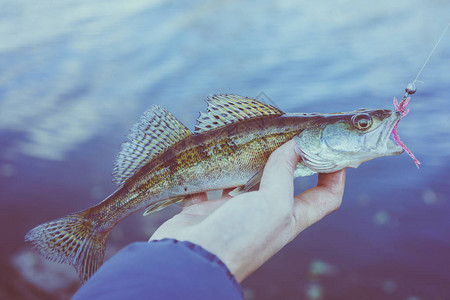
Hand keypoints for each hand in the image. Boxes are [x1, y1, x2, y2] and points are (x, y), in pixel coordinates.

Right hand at [149, 140, 345, 281]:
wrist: (191, 259)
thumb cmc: (240, 237)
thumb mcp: (273, 205)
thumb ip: (283, 174)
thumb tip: (294, 146)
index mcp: (289, 218)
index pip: (325, 198)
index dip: (335, 176)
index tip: (333, 150)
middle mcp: (265, 214)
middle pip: (284, 183)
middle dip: (289, 158)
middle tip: (287, 133)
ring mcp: (234, 211)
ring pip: (246, 180)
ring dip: (248, 161)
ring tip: (249, 137)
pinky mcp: (206, 209)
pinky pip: (209, 186)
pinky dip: (209, 172)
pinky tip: (210, 155)